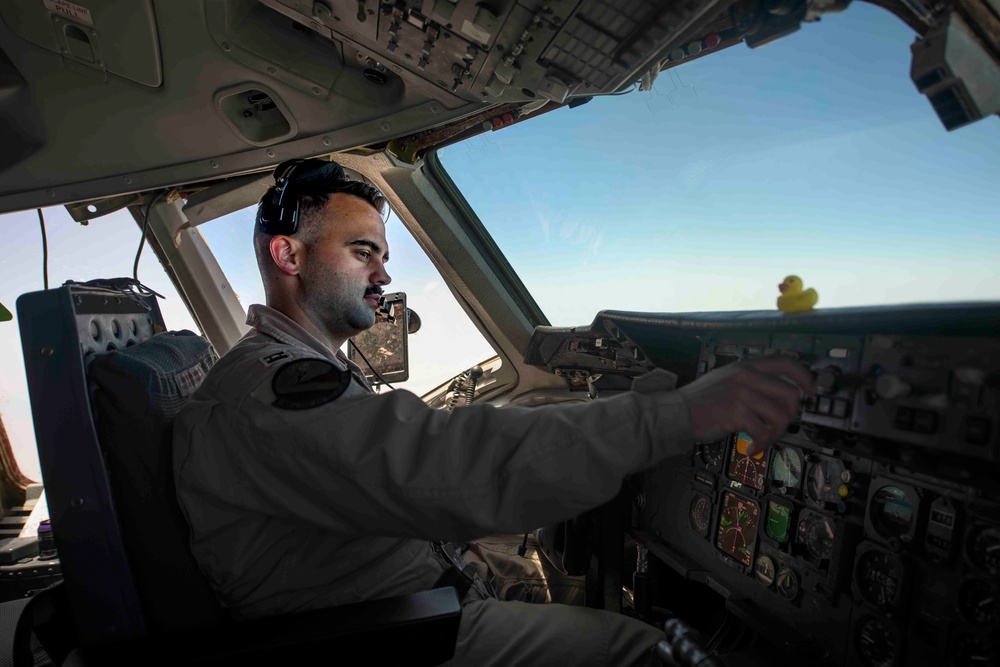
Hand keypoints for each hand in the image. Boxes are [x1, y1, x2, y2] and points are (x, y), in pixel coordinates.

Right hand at [677, 355, 814, 454]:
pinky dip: (760, 445)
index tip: (810, 391)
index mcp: (746, 366)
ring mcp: (742, 393)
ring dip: (775, 434)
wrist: (676, 413)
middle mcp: (746, 376)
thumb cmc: (700, 401)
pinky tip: (749, 448)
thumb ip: (751, 382)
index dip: (804, 377)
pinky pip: (763, 432)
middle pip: (790, 395)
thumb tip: (779, 396)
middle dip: (790, 417)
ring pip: (780, 416)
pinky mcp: (736, 412)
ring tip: (761, 440)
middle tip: (777, 428)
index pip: (785, 362)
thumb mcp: (726, 380)